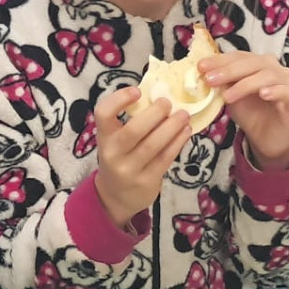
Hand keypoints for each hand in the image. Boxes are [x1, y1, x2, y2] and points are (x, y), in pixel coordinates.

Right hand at [92, 86, 191, 222]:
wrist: (117, 197)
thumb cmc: (120, 158)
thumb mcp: (116, 140)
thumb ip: (130, 122)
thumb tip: (159, 96)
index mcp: (104, 137)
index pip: (103, 114)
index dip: (119, 99)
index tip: (138, 91)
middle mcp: (113, 154)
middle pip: (134, 130)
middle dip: (155, 114)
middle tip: (168, 103)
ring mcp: (129, 170)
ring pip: (153, 145)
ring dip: (172, 127)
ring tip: (183, 115)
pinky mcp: (146, 181)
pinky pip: (165, 158)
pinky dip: (178, 142)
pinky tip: (185, 131)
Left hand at [200, 52, 288, 168]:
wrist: (268, 140)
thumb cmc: (251, 114)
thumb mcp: (231, 98)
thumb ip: (222, 85)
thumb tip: (203, 74)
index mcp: (257, 64)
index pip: (239, 56)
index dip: (220, 60)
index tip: (200, 67)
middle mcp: (273, 68)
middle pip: (252, 62)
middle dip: (229, 70)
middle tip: (210, 80)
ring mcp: (286, 82)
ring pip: (268, 75)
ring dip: (246, 84)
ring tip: (228, 96)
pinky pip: (286, 91)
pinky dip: (275, 91)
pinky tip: (263, 94)